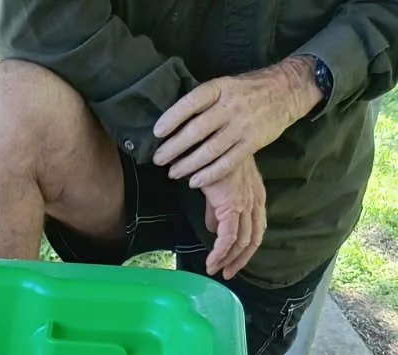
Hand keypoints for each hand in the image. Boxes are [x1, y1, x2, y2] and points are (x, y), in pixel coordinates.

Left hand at [151, 59, 322, 186]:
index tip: (156, 133)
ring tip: (172, 173)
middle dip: (173, 147)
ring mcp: (242, 125)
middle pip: (196, 130)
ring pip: (209, 150)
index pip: (191, 102)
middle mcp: (230, 106)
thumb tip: (174, 121)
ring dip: (187, 164)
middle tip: (158, 159)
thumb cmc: (247, 91)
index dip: (172, 118)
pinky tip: (194, 181)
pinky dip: (208, 174)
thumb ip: (205, 102)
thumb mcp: (226, 86)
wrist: (286, 90)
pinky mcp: (252, 142)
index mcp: (220, 88)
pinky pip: (226, 163)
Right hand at [201, 156, 266, 279]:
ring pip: (241, 242)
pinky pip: (228, 238)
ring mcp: (245, 204)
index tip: (232, 262)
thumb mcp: (218, 189)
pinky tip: (210, 260)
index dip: (246, 249)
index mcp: (255, 196)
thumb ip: (217, 210)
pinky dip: (220, 253)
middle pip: (253, 239)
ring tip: (213, 269)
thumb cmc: (212, 161)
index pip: (256, 229)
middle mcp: (255, 201)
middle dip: (240, 260)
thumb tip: (213, 229)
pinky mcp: (232, 206)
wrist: (209, 145)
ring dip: (227, 259)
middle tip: (225, 273)